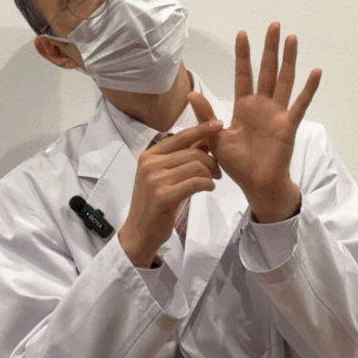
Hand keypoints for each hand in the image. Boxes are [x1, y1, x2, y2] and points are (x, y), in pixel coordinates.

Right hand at [118, 120, 223, 267]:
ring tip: (212, 181)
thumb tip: (204, 140)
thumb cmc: (154, 204)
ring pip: (196, 166)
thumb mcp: (162, 176)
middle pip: (192, 152)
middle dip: (211, 160)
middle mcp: (149, 163)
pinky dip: (207, 184)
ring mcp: (154, 179)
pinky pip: (195, 182)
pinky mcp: (162, 195)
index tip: (218, 124)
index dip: (201, 129)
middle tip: (218, 172)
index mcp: (149, 155)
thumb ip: (180, 158)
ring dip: (210, 174)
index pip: (180, 136)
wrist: (139, 232)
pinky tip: (208, 188)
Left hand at [187, 22, 319, 221]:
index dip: (243, 55)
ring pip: (284, 81)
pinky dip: (309, 88)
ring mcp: (277, 114)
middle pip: (266, 70)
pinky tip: (316, 71)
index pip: (243, 75)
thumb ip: (206, 115)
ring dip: (289, 60)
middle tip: (274, 24)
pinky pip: (300, 104)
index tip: (243, 33)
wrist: (255, 185)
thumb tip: (191, 93)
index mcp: (243, 107)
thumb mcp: (215, 138)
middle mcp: (262, 106)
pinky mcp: (288, 126)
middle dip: (269, 48)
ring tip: (292, 38)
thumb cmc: (237, 165)